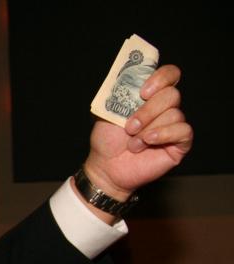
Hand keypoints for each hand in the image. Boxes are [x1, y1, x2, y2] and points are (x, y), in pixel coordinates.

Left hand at [83, 65, 193, 199]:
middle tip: (129, 127)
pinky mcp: (180, 143)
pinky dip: (163, 134)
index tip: (143, 92)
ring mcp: (174, 124)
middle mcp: (165, 107)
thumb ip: (119, 90)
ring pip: (175, 114)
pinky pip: (183, 130)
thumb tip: (126, 71)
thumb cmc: (106, 140)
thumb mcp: (107, 110)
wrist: (106, 167)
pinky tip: (148, 141)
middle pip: (172, 94)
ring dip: (149, 128)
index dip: (160, 78)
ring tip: (133, 142)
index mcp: (150, 95)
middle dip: (148, 111)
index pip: (169, 74)